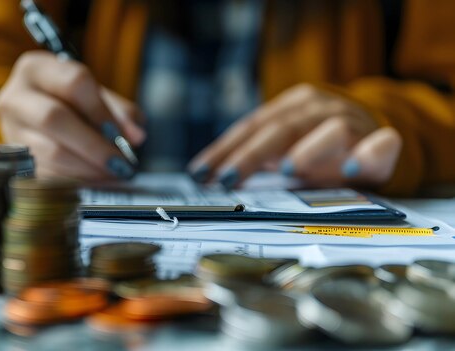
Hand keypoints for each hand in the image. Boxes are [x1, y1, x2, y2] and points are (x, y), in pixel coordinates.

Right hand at [0, 51, 144, 179]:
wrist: (34, 120)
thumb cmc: (70, 103)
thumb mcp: (94, 96)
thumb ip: (118, 112)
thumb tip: (136, 136)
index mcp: (36, 68)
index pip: (73, 83)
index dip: (101, 110)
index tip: (125, 135)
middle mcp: (15, 97)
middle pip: (54, 118)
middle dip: (93, 145)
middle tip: (121, 163)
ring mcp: (9, 131)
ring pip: (49, 151)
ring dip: (87, 167)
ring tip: (112, 174)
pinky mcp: (13, 161)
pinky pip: (46, 175)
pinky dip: (75, 181)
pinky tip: (95, 182)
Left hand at [188, 84, 401, 188]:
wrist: (377, 136)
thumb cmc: (319, 146)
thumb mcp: (285, 147)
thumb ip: (257, 159)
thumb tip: (209, 179)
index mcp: (292, 106)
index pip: (252, 126)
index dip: (224, 149)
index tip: (199, 172)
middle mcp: (320, 108)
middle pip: (282, 128)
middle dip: (251, 155)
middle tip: (227, 178)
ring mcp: (354, 122)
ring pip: (330, 130)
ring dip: (308, 149)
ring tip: (287, 169)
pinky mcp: (384, 142)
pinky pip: (381, 145)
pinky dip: (367, 154)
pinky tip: (351, 169)